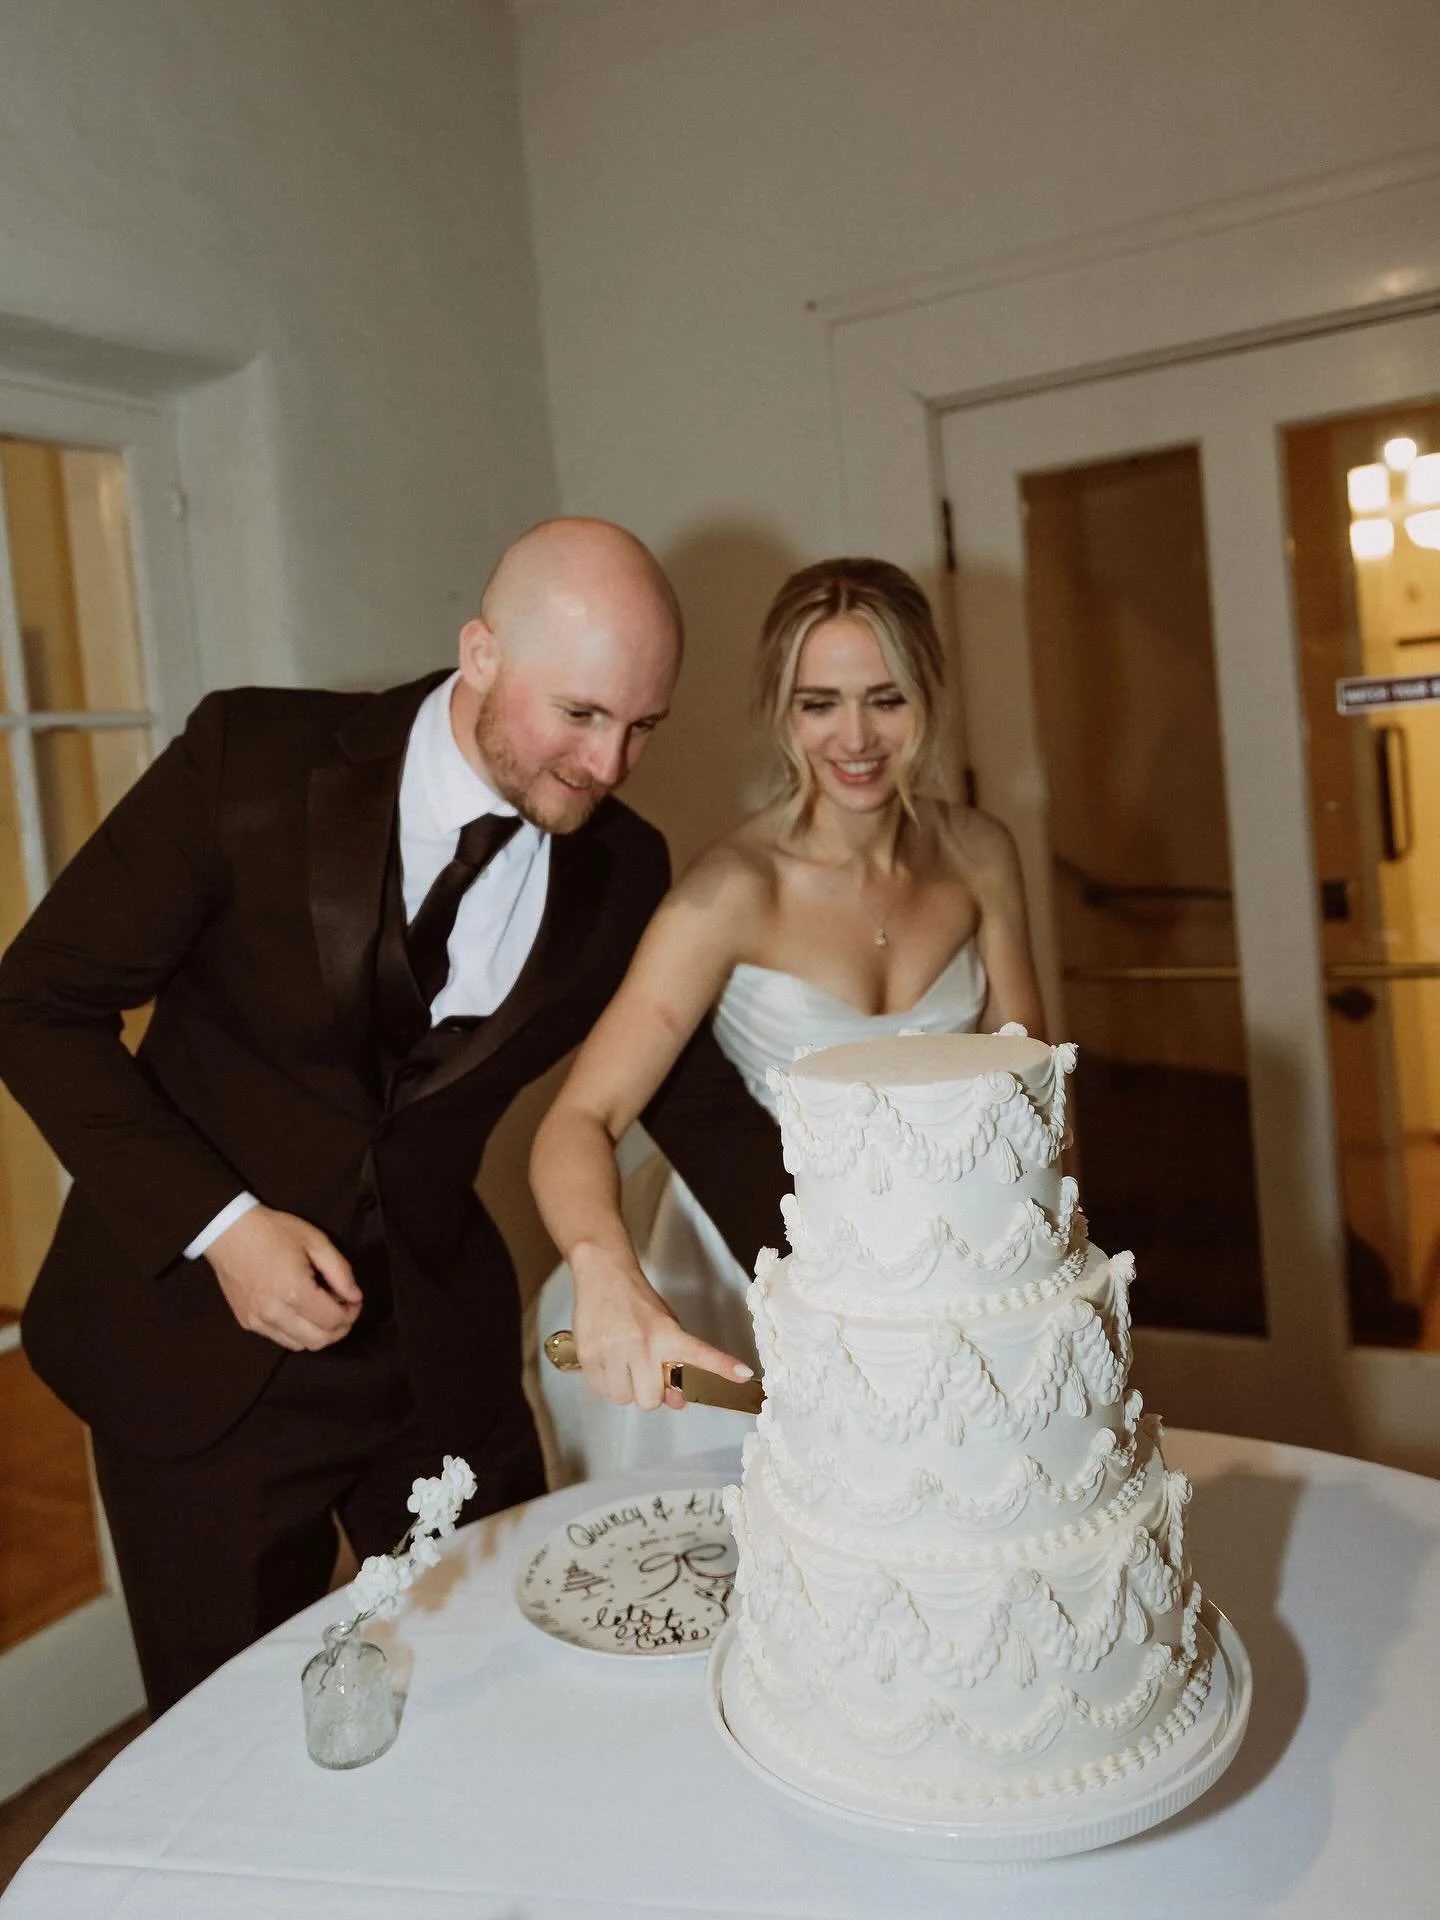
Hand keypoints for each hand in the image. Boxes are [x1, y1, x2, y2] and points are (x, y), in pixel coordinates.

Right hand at [205, 1204, 361, 1350]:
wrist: (229, 1232)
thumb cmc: (273, 1232)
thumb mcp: (316, 1241)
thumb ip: (341, 1272)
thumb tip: (355, 1297)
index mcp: (295, 1291)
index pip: (333, 1321)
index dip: (351, 1314)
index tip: (353, 1301)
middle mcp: (275, 1313)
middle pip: (319, 1341)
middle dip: (339, 1329)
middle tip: (343, 1309)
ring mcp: (258, 1321)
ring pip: (300, 1346)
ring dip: (318, 1334)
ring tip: (321, 1311)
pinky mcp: (247, 1323)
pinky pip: (280, 1339)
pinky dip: (297, 1333)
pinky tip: (299, 1312)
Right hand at [569, 1241, 753, 1411]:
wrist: (604, 1274)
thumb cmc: (638, 1303)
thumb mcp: (665, 1326)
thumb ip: (674, 1364)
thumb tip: (677, 1402)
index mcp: (667, 1334)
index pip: (700, 1353)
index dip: (723, 1367)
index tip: (745, 1376)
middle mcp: (641, 1344)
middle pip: (650, 1400)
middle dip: (649, 1393)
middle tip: (644, 1373)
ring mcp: (613, 1350)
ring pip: (623, 1398)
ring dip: (625, 1388)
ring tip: (624, 1364)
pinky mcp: (588, 1355)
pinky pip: (601, 1390)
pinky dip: (606, 1383)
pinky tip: (609, 1362)